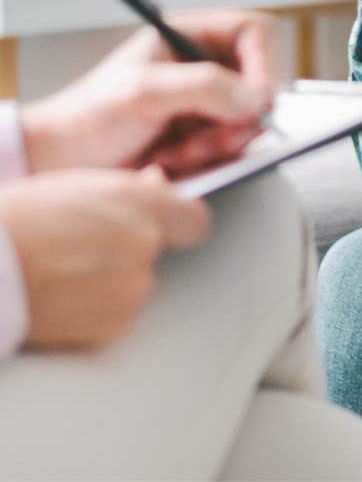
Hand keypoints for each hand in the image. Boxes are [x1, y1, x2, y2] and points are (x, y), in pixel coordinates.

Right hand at [0, 167, 211, 349]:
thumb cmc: (16, 221)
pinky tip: (61, 296)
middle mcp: (144, 244)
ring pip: (135, 285)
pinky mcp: (114, 324)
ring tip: (63, 271)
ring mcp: (132, 287)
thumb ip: (129, 189)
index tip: (166, 228)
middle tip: (82, 249)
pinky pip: (116, 316)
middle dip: (129, 252)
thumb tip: (159, 186)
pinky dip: (96, 310)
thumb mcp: (76, 186)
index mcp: (139, 203)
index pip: (194, 221)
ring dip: (112, 282)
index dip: (178, 225)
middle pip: (156, 254)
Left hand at [18, 10, 275, 175]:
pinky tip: (174, 160)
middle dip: (237, 117)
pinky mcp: (205, 136)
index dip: (264, 63)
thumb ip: (204, 87)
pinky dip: (210, 160)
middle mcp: (203, 67)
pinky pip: (234, 149)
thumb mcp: (143, 93)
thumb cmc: (86, 118)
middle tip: (209, 135)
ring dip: (218, 143)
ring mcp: (206, 104)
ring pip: (249, 121)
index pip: (254, 34)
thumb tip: (255, 98)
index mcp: (189, 37)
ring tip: (177, 151)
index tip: (255, 97)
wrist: (59, 163)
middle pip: (260, 83)